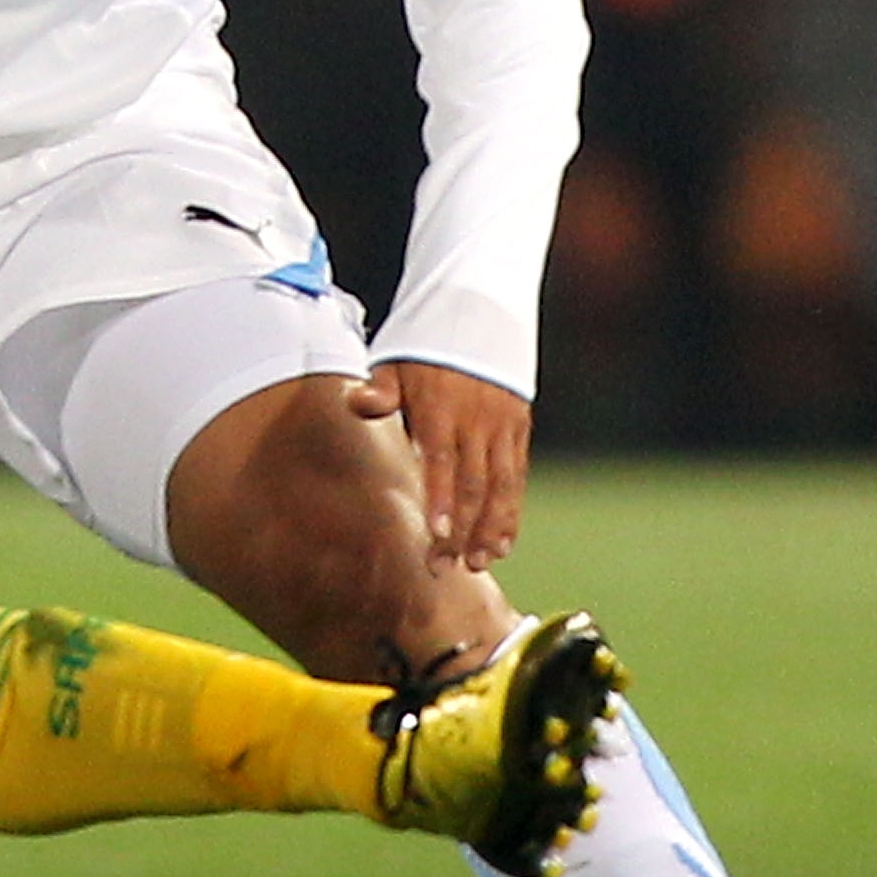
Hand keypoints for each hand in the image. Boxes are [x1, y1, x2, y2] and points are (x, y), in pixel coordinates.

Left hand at [345, 358, 530, 572]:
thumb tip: (357, 402)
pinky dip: (511, 511)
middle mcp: (477, 420)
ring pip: (501, 485)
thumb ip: (381, 389)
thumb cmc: (424, 343)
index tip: (436, 534)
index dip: (442, 499)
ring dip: (490, 528)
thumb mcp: (395, 359)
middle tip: (445, 568)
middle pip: (472, 484)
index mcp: (441, 406)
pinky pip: (517, 476)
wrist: (481, 309)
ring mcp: (502, 426)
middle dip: (462, 530)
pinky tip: (502, 543)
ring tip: (479, 563)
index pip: (442, 460)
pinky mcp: (519, 428)